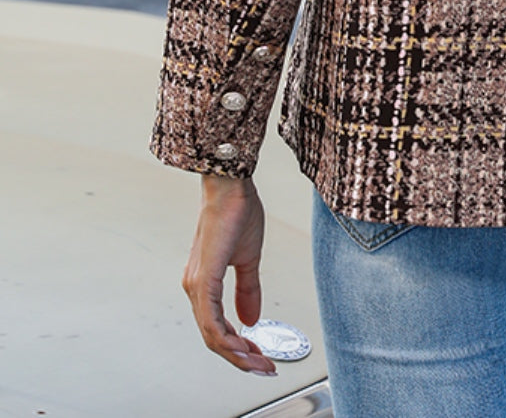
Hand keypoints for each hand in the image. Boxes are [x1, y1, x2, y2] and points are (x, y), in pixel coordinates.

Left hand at [181, 174, 276, 376]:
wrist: (231, 185)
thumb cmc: (235, 212)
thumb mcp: (248, 258)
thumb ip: (248, 290)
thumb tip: (250, 318)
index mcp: (204, 284)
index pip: (217, 329)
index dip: (238, 348)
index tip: (259, 358)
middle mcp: (195, 288)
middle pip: (213, 338)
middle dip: (240, 358)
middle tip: (263, 367)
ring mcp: (197, 285)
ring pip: (211, 334)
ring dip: (236, 352)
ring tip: (258, 361)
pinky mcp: (204, 279)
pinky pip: (211, 320)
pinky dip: (227, 337)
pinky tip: (242, 343)